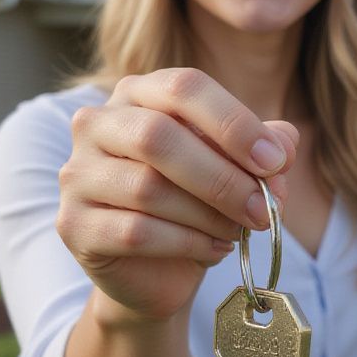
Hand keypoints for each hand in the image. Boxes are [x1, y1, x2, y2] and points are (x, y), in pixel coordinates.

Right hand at [56, 68, 297, 323]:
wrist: (157, 269)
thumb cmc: (199, 201)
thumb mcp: (240, 166)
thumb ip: (266, 146)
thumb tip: (283, 146)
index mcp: (139, 93)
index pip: (184, 87)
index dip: (234, 124)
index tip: (276, 162)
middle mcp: (96, 123)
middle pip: (159, 137)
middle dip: (223, 178)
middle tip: (264, 209)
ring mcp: (77, 174)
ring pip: (148, 189)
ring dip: (209, 215)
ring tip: (240, 231)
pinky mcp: (72, 224)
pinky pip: (135, 232)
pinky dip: (187, 243)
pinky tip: (214, 249)